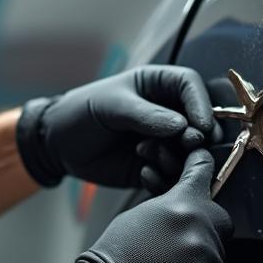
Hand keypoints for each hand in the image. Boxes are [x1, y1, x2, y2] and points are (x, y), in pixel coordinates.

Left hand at [16, 66, 220, 188]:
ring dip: (178, 157)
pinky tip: (144, 173)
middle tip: (188, 145)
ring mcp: (163, 140)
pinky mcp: (155, 164)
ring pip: (190, 151)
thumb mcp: (111, 106)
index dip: (201, 105)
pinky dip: (165, 176)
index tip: (202, 125)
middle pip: (200, 121)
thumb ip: (145, 115)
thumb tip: (181, 126)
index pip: (191, 86)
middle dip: (197, 136)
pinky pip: (173, 173)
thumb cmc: (82, 112)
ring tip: (148, 156)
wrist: (60, 145)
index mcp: (158, 85)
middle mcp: (167, 112)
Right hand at [42, 149, 231, 262]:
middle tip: (183, 244)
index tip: (205, 166)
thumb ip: (172, 207)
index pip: (204, 177)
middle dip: (209, 231)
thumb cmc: (114, 256)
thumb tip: (190, 208)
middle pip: (223, 225)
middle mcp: (198, 233)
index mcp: (181, 206)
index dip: (205, 175)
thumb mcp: (140, 215)